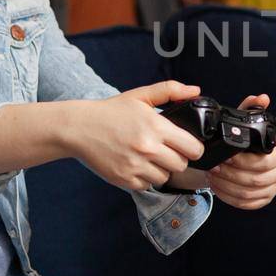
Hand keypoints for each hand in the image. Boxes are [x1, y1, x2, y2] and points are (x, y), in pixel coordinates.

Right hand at [68, 81, 206, 191]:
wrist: (79, 128)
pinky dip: (144, 178)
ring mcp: (136, 166)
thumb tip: (196, 91)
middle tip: (165, 150)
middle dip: (177, 158)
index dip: (193, 147)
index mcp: (156, 127)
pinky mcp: (124, 179)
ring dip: (161, 169)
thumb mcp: (140, 95)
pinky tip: (135, 164)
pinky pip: (147, 185)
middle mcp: (148, 148)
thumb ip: (171, 90)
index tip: (187, 145)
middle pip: (182, 165)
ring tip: (148, 157)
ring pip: (165, 177)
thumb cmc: (111, 112)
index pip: (193, 148)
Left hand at [203, 94, 275, 209]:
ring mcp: (274, 188)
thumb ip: (251, 109)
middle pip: (256, 180)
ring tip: (212, 176)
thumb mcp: (245, 124)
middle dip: (231, 175)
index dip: (243, 162)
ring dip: (226, 186)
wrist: (241, 160)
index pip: (265, 163)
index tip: (226, 157)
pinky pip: (246, 204)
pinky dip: (228, 197)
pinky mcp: (263, 200)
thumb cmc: (245, 142)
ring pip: (249, 193)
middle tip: (214, 167)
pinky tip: (217, 187)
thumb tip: (262, 98)